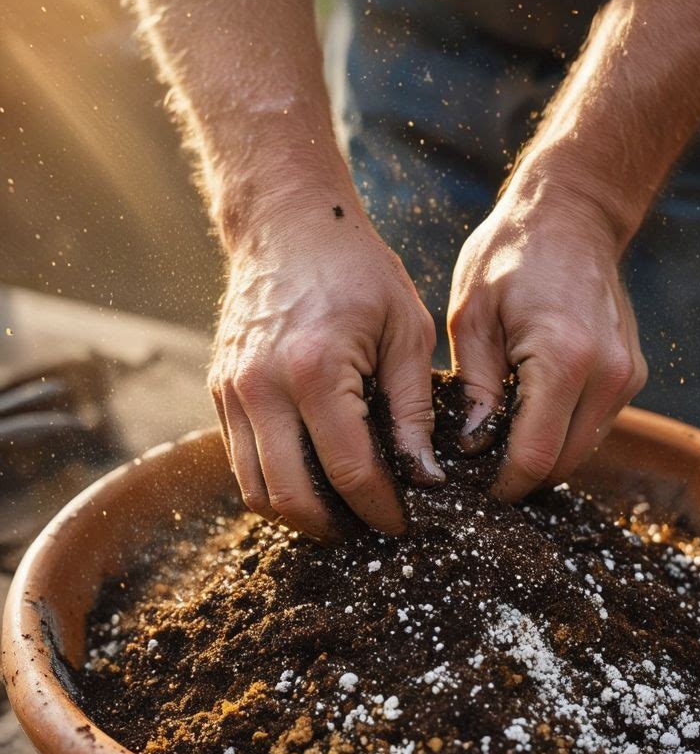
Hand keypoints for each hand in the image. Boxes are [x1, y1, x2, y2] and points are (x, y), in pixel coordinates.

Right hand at [209, 199, 441, 540]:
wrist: (287, 225)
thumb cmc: (357, 270)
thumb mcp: (406, 330)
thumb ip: (414, 409)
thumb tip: (424, 476)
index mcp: (314, 371)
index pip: (349, 472)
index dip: (380, 509)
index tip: (404, 523)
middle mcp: (261, 388)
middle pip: (290, 497)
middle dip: (336, 527)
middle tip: (370, 528)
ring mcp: (233, 392)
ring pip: (256, 490)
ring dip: (299, 514)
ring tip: (341, 513)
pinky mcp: (221, 392)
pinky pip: (242, 462)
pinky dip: (276, 484)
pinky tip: (313, 479)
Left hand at [448, 177, 646, 499]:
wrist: (573, 214)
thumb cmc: (511, 255)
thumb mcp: (471, 316)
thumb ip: (475, 389)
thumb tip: (475, 447)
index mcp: (563, 360)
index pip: (535, 457)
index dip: (503, 484)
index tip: (474, 488)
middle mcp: (607, 375)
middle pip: (562, 464)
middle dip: (521, 475)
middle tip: (479, 467)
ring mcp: (626, 377)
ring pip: (581, 450)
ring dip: (544, 455)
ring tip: (500, 440)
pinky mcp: (631, 376)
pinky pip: (593, 426)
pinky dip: (562, 433)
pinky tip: (528, 415)